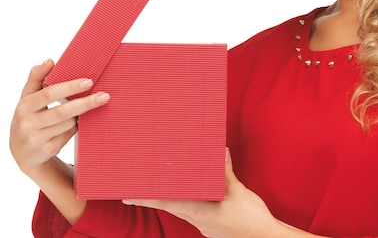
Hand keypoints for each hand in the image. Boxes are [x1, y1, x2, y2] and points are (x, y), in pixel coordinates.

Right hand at [9, 59, 110, 178]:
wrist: (21, 152)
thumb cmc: (28, 117)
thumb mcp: (27, 98)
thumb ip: (37, 78)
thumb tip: (50, 61)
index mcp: (24, 106)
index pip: (49, 93)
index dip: (70, 87)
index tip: (89, 81)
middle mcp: (27, 124)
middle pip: (63, 111)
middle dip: (86, 103)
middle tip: (104, 96)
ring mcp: (36, 139)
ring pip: (69, 123)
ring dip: (79, 116)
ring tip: (81, 110)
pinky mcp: (46, 151)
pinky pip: (69, 135)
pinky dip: (75, 128)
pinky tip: (74, 124)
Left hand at [124, 148, 284, 237]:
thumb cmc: (250, 220)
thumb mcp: (238, 192)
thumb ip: (226, 172)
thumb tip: (220, 152)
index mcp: (199, 211)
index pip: (165, 203)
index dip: (145, 199)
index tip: (127, 197)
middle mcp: (197, 220)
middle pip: (171, 205)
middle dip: (157, 195)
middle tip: (142, 185)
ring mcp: (205, 225)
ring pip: (183, 209)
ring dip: (174, 197)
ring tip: (167, 185)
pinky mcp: (214, 226)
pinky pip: (196, 212)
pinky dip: (192, 200)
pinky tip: (200, 192)